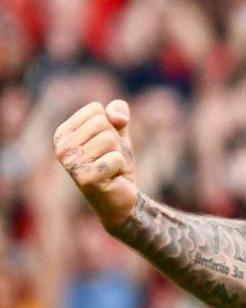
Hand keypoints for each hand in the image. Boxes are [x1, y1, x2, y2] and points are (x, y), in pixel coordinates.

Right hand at [53, 100, 137, 229]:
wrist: (123, 197)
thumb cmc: (116, 162)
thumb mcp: (118, 133)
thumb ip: (118, 114)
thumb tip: (114, 115)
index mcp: (63, 133)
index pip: (95, 109)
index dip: (110, 126)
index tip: (105, 145)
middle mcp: (61, 148)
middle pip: (102, 123)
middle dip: (115, 140)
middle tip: (109, 157)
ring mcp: (71, 164)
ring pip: (109, 139)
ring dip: (117, 154)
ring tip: (110, 167)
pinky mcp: (85, 178)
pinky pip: (115, 158)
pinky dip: (120, 167)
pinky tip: (112, 177)